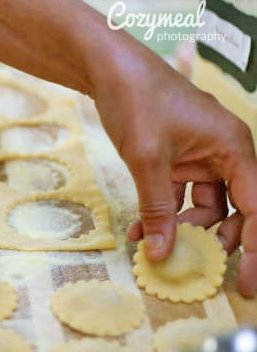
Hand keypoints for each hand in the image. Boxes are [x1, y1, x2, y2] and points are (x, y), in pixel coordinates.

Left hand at [91, 45, 256, 296]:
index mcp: (234, 149)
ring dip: (180, 231)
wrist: (109, 68)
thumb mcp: (148, 160)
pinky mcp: (177, 161)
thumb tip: (161, 253)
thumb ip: (157, 209)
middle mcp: (225, 155)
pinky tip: (138, 232)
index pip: (256, 208)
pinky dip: (162, 215)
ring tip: (151, 249)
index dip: (254, 249)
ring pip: (204, 208)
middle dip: (213, 241)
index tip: (245, 283)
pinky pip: (177, 197)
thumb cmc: (137, 101)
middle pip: (235, 211)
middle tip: (192, 270)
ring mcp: (201, 158)